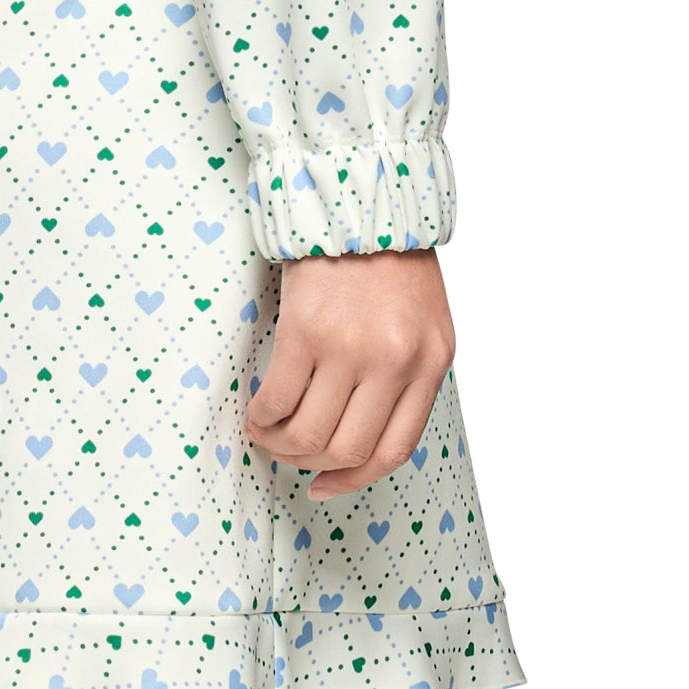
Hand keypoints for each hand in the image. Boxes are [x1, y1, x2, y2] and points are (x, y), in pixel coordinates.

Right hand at [243, 252, 456, 495]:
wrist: (361, 204)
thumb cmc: (390, 265)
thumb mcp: (422, 326)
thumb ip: (405, 379)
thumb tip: (357, 444)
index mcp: (431, 364)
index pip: (394, 449)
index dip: (354, 480)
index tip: (324, 485)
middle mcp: (395, 362)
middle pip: (347, 449)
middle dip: (310, 463)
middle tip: (289, 453)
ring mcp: (351, 348)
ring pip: (309, 432)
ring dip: (279, 444)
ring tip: (267, 432)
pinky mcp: (306, 330)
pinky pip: (277, 398)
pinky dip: (261, 417)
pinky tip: (257, 412)